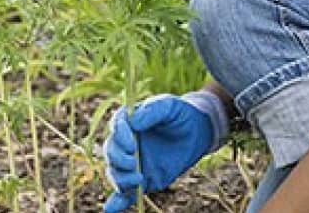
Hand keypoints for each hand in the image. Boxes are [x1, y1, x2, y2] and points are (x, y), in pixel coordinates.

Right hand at [102, 92, 226, 212]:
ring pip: (116, 172)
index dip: (120, 136)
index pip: (116, 128)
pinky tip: (111, 208)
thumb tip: (134, 122)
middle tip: (134, 163)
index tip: (132, 144)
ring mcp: (132, 163)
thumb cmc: (180, 114)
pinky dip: (116, 202)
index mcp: (128, 122)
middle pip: (111, 152)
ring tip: (138, 180)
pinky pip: (125, 193)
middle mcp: (126, 143)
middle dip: (119, 160)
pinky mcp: (142, 179)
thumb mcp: (170, 105)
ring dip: (120, 179)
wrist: (197, 132)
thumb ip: (153, 109)